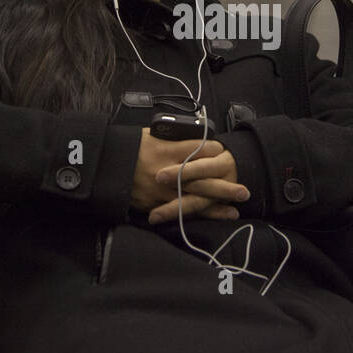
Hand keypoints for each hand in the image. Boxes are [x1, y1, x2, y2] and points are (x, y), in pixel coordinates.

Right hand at [131, 128, 248, 222]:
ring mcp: (163, 189)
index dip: (216, 152)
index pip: (202, 150)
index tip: (224, 154)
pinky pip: (178, 210)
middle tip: (244, 190)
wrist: (107, 164)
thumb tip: (196, 138)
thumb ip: (176, 139)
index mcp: (170, 149)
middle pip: (204, 178)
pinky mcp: (155, 202)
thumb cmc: (131, 147)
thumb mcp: (154, 135)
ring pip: (195, 198)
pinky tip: (210, 217)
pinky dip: (196, 215)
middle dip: (225, 185)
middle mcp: (170, 170)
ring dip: (216, 205)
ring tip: (234, 210)